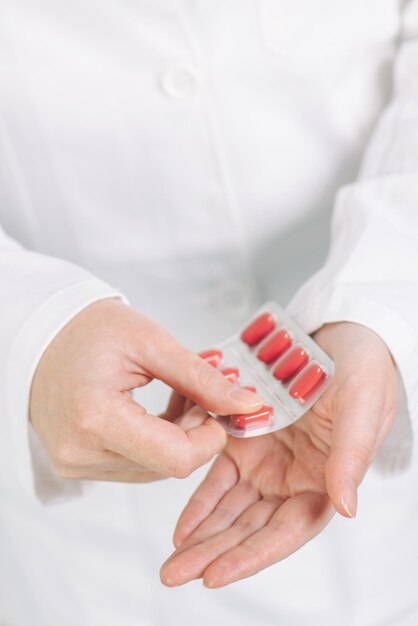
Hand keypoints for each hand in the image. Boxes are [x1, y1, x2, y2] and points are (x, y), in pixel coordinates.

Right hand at [29, 299, 262, 482]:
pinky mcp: (77, 465)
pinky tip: (158, 412)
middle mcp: (82, 451)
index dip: (211, 437)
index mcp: (97, 418)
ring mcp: (76, 463)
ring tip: (179, 397)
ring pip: (155, 469)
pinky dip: (156, 442)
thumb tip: (247, 405)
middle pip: (168, 465)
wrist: (40, 336)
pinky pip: (135, 466)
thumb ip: (201, 378)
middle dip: (196, 432)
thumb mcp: (151, 342)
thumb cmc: (89, 329)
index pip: (176, 459)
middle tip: (200, 392)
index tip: (219, 407)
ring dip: (178, 438)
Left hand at [160, 322, 397, 586]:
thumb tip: (347, 507)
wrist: (339, 335)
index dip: (251, 555)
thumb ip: (352, 457)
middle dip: (213, 553)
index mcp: (323, 480)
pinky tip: (182, 520)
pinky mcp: (244, 436)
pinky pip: (217, 473)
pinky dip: (199, 497)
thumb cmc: (361, 370)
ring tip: (172, 558)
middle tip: (175, 573)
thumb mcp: (363, 407)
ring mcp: (265, 459)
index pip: (285, 531)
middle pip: (249, 527)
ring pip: (229, 507)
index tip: (216, 574)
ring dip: (201, 533)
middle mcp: (290, 478)